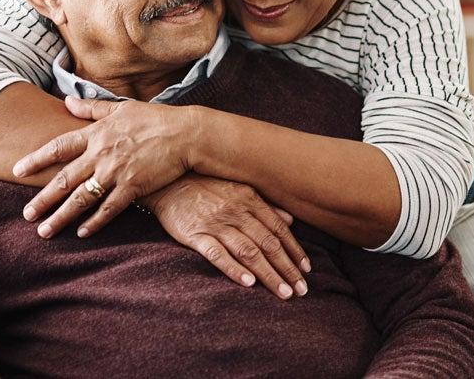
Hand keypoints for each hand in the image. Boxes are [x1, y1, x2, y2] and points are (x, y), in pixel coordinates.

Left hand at [17, 98, 202, 238]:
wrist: (185, 134)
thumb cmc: (154, 119)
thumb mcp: (120, 107)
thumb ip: (91, 108)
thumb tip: (67, 101)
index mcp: (96, 134)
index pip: (58, 147)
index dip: (36, 159)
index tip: (17, 170)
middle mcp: (101, 155)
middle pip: (64, 180)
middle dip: (43, 199)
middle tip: (26, 214)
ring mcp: (116, 173)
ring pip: (82, 199)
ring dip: (61, 217)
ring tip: (44, 230)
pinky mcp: (133, 187)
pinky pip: (109, 209)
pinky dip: (94, 222)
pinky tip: (81, 233)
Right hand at [147, 174, 310, 299]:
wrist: (166, 181)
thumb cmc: (205, 186)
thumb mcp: (238, 189)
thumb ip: (265, 206)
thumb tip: (291, 220)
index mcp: (249, 200)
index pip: (279, 230)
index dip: (295, 250)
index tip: (307, 270)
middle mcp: (237, 212)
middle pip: (268, 244)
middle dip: (287, 268)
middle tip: (302, 290)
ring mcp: (216, 224)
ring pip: (249, 251)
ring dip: (269, 274)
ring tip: (283, 292)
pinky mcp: (195, 235)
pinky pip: (217, 254)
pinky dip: (234, 269)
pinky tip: (249, 283)